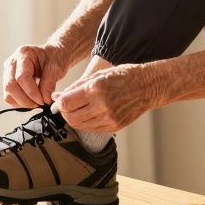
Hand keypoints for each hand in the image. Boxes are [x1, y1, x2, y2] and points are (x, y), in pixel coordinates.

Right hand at [3, 44, 77, 107]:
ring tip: (36, 103)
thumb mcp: (56, 68)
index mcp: (23, 54)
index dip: (31, 92)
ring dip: (22, 103)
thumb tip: (44, 100)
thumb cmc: (55, 57)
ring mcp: (8, 71)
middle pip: (11, 86)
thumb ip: (49, 84)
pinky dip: (19, 103)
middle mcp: (12, 62)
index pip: (21, 77)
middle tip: (40, 105)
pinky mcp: (9, 80)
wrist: (53, 55)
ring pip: (8, 93)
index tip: (43, 101)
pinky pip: (9, 96)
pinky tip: (31, 101)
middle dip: (26, 100)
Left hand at [52, 62, 167, 132]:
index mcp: (96, 89)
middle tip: (66, 105)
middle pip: (70, 117)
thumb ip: (76, 87)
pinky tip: (89, 113)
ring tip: (78, 108)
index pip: (66, 103)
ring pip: (79, 125)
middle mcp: (101, 105)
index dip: (59, 102)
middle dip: (64, 112)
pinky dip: (86, 123)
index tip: (59, 100)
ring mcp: (109, 118)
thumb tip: (57, 96)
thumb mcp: (98, 74)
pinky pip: (91, 129)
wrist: (147, 86)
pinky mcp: (114, 126)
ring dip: (74, 118)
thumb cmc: (123, 76)